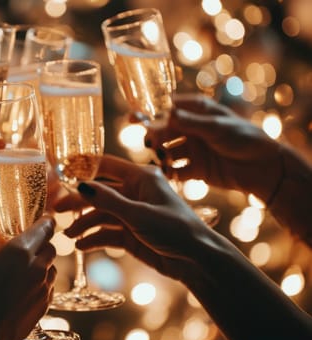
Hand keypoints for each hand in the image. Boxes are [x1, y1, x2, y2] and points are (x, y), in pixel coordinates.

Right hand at [55, 155, 213, 280]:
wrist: (196, 261)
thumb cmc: (175, 229)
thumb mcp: (138, 214)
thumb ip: (108, 200)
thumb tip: (81, 185)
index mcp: (141, 178)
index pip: (106, 166)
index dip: (83, 168)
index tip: (61, 171)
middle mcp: (136, 192)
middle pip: (100, 193)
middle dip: (79, 202)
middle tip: (57, 210)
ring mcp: (133, 214)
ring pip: (102, 215)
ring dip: (85, 224)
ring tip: (69, 235)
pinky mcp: (133, 234)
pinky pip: (108, 233)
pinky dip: (95, 238)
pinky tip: (81, 246)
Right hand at [145, 94, 281, 202]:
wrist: (263, 168)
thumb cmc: (244, 138)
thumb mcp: (217, 127)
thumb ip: (190, 122)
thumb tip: (166, 113)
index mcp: (196, 112)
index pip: (167, 109)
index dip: (149, 113)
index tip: (132, 118)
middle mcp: (190, 129)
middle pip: (163, 132)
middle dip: (153, 137)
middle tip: (150, 143)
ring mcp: (191, 150)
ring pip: (166, 152)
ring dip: (160, 156)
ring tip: (161, 159)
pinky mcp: (194, 170)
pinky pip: (175, 171)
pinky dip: (169, 173)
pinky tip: (166, 175)